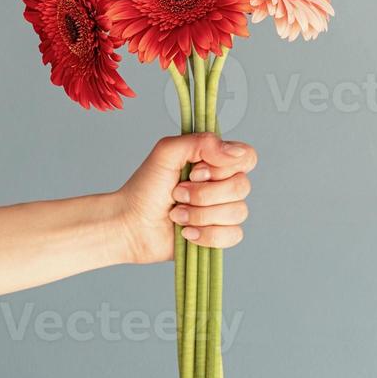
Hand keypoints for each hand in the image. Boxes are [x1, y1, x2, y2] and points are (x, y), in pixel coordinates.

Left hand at [116, 134, 257, 263]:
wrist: (129, 224)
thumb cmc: (144, 188)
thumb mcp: (166, 153)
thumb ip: (200, 142)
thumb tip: (234, 152)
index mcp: (216, 162)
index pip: (247, 157)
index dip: (226, 166)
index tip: (196, 171)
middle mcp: (224, 185)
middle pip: (242, 187)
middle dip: (204, 194)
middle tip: (177, 194)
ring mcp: (223, 211)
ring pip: (238, 212)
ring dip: (200, 215)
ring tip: (176, 214)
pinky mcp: (219, 235)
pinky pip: (233, 235)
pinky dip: (207, 234)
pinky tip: (187, 232)